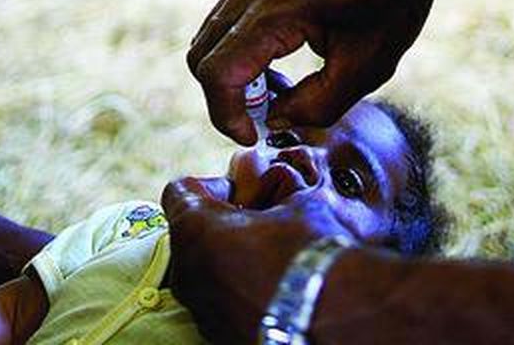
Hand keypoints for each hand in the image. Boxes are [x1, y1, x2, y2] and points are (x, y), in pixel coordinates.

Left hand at [161, 176, 352, 344]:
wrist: (334, 319)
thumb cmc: (312, 256)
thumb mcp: (299, 205)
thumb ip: (279, 190)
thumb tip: (285, 184)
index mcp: (195, 229)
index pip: (179, 191)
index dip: (212, 186)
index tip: (241, 195)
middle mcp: (186, 271)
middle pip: (191, 233)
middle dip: (221, 225)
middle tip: (260, 226)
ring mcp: (200, 309)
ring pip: (203, 270)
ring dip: (228, 260)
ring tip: (270, 261)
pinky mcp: (217, 335)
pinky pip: (219, 302)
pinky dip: (238, 292)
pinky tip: (272, 290)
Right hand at [187, 0, 445, 142]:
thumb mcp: (369, 64)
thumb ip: (319, 104)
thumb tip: (274, 120)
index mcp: (280, 5)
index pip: (219, 71)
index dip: (227, 115)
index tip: (253, 135)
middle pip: (201, 57)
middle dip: (224, 99)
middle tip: (263, 119)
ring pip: (208, 39)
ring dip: (230, 76)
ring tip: (276, 92)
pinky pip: (225, 23)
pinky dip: (237, 54)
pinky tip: (277, 65)